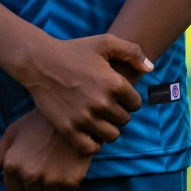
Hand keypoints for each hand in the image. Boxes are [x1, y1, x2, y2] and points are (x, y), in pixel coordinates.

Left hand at [0, 110, 92, 190]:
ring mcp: (50, 179)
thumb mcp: (15, 131)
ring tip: (61, 160)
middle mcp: (29, 175)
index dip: (23, 179)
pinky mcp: (70, 180)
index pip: (14, 189)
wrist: (75, 112)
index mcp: (12, 165)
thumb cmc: (41, 120)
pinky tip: (72, 160)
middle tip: (49, 161)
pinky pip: (68, 188)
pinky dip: (71, 177)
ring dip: (55, 181)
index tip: (34, 165)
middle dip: (39, 181)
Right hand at [14, 34, 149, 154]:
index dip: (129, 100)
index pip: (136, 104)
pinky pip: (91, 148)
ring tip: (99, 119)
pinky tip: (89, 132)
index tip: (118, 96)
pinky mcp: (68, 129)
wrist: (39, 62)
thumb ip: (133, 52)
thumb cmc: (74, 50)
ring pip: (111, 135)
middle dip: (118, 113)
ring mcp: (84, 118)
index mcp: (115, 83)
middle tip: (106, 106)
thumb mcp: (106, 42)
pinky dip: (94, 144)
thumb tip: (150, 69)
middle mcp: (102, 103)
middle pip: (125, 120)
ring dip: (108, 129)